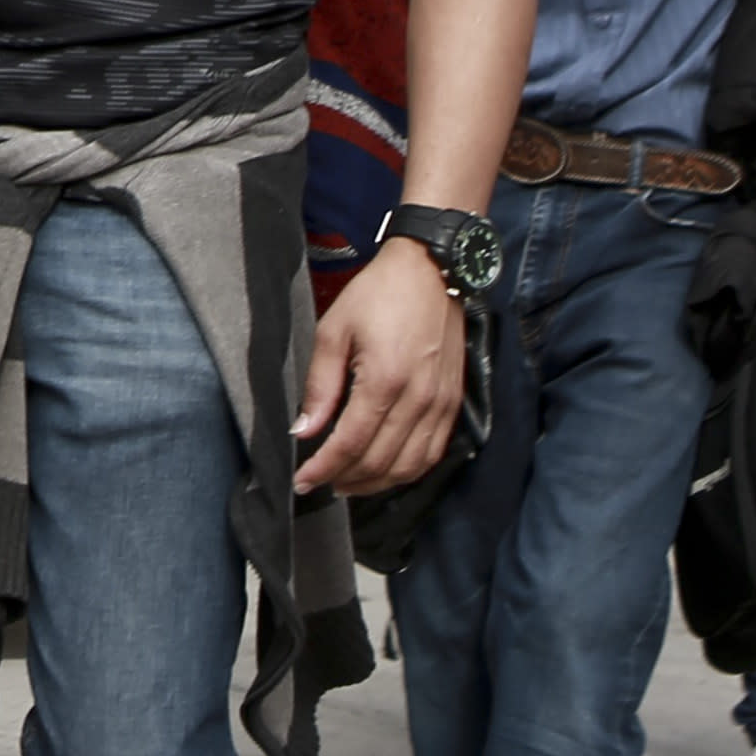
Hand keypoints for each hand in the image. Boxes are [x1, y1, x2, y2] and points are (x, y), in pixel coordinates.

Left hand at [294, 241, 464, 496]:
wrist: (432, 271)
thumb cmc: (377, 296)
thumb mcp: (334, 331)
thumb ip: (320, 385)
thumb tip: (304, 430)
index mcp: (384, 380)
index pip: (350, 443)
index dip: (323, 468)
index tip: (301, 481)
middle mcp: (418, 399)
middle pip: (379, 461)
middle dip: (345, 480)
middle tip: (319, 484)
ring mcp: (440, 404)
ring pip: (409, 466)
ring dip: (376, 483)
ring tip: (347, 483)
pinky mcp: (453, 403)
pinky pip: (432, 453)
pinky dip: (407, 470)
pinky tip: (384, 470)